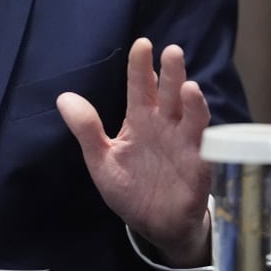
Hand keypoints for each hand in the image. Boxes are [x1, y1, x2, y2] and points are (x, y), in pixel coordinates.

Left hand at [56, 37, 210, 265]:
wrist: (153, 225)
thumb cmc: (130, 188)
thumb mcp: (102, 160)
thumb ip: (86, 129)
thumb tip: (63, 97)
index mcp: (141, 120)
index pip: (140, 87)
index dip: (141, 67)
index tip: (142, 45)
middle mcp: (166, 126)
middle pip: (170, 95)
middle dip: (172, 74)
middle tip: (172, 51)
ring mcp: (185, 146)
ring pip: (192, 118)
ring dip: (193, 104)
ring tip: (189, 87)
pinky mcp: (199, 169)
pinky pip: (206, 152)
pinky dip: (208, 140)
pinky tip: (205, 131)